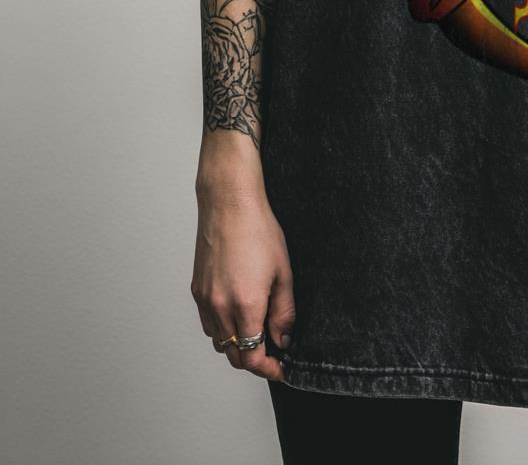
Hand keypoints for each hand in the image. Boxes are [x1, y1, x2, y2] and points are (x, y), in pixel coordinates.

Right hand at [191, 186, 295, 381]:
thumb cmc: (258, 231)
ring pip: (219, 342)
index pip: (252, 357)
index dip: (268, 369)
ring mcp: (205, 300)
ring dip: (237, 345)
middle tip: (274, 353)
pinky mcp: (196, 291)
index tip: (280, 368)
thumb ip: (284, 312)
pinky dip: (223, 330)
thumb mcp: (283, 272)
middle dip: (255, 360)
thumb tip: (284, 339)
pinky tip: (238, 315)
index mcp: (245, 305)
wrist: (229, 204)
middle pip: (234, 356)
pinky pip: (208, 324)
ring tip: (258, 331)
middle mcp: (220, 308)